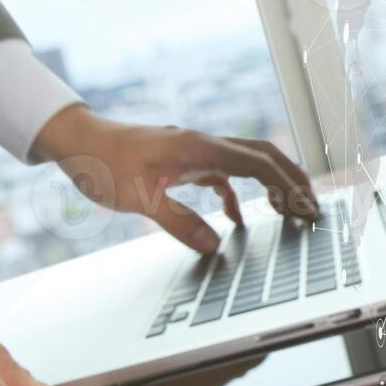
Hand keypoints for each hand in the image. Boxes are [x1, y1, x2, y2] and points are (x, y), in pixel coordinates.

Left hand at [33, 105, 319, 252]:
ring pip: (244, 163)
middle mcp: (201, 144)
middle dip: (290, 180)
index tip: (306, 205)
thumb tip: (215, 245)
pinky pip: (220, 173)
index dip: (287, 184)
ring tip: (285, 211)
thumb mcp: (139, 200)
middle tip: (310, 207)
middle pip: (261, 156)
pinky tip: (234, 217)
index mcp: (198, 148)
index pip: (258, 162)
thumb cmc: (102, 163)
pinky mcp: (180, 160)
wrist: (75, 141)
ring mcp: (192, 150)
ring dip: (268, 185)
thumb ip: (180, 222)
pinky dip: (235, 193)